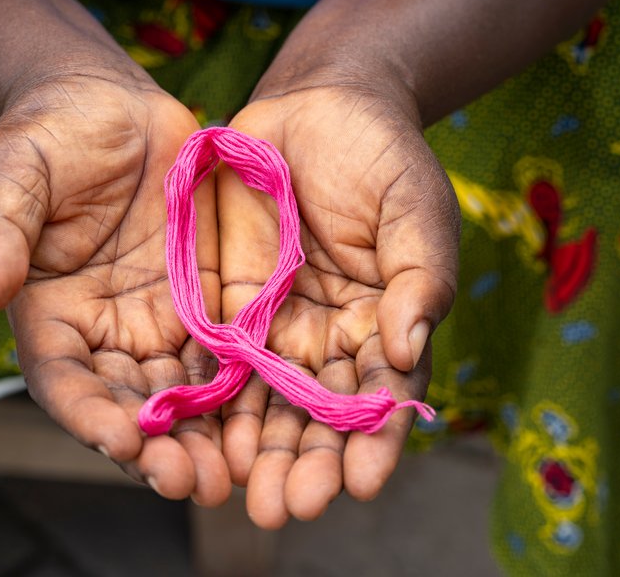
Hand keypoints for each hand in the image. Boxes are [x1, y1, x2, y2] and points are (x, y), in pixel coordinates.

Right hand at [0, 72, 230, 505]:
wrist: (108, 104)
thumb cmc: (46, 135)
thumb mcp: (10, 173)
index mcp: (50, 315)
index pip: (64, 380)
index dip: (89, 414)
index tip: (121, 440)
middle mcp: (104, 332)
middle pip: (128, 403)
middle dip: (157, 448)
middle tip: (191, 484)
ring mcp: (157, 319)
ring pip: (181, 391)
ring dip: (205, 436)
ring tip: (232, 475)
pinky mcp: (203, 299)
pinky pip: (225, 350)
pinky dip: (241, 388)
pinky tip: (268, 416)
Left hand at [218, 85, 459, 526]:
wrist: (318, 111)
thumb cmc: (383, 160)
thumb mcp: (416, 213)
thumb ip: (417, 280)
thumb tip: (408, 350)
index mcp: (383, 328)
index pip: (382, 398)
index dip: (374, 443)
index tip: (362, 483)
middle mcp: (328, 341)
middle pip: (317, 416)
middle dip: (305, 464)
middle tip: (288, 509)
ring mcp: (276, 327)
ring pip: (265, 403)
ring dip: (256, 451)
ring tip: (242, 496)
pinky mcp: (226, 304)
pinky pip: (217, 360)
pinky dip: (212, 402)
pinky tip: (202, 438)